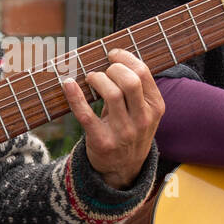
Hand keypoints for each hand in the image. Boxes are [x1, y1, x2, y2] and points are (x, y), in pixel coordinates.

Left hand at [63, 48, 163, 189]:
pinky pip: (86, 115)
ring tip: (91, 78)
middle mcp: (142, 120)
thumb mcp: (143, 112)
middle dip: (113, 68)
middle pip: (130, 82)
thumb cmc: (130, 130)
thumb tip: (114, 56)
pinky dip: (75, 96)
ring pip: (111, 95)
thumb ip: (135, 89)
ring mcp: (123, 133)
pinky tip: (68, 84)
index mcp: (155, 108)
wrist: (123, 169)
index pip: (143, 73)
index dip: (125, 58)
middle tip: (103, 70)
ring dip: (97, 79)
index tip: (112, 54)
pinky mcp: (102, 142)